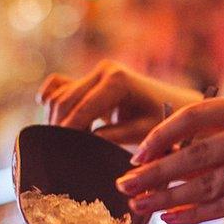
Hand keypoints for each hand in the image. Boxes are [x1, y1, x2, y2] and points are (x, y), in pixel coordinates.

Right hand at [37, 60, 201, 143]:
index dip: (68, 132)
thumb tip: (82, 145)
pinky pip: (58, 87)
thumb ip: (111, 137)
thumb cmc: (161, 120)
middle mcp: (103, 70)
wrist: (172, 104)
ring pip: (58, 96)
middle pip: (64, 101)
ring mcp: (94, 72)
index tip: (58, 153)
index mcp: (117, 81)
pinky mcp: (88, 78)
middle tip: (57, 152)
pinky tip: (57, 124)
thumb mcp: (140, 132)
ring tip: (65, 143)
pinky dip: (51, 103)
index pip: (82, 109)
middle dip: (58, 127)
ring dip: (55, 119)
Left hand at [114, 96, 223, 223]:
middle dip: (155, 170)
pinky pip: (222, 204)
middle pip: (195, 151)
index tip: (137, 152)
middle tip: (124, 183)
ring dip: (166, 196)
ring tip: (139, 206)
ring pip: (204, 181)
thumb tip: (169, 155)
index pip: (197, 113)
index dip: (162, 132)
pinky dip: (192, 214)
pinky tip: (170, 219)